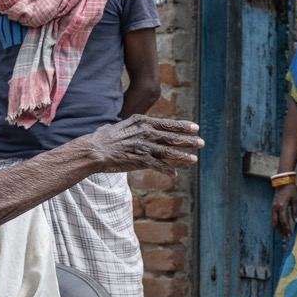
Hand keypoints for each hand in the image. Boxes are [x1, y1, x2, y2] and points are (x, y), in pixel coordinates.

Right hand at [82, 114, 203, 175]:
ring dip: (183, 156)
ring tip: (194, 159)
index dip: (183, 126)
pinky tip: (174, 174)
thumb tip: (139, 125)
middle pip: (172, 137)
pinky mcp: (140, 160)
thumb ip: (135, 126)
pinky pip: (158, 166)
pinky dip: (167, 170)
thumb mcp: (123, 125)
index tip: (195, 127)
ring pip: (169, 152)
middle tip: (201, 143)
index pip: (168, 124)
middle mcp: (146, 133)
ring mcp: (144, 147)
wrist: (95, 149)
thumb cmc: (105, 138)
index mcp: (143, 122)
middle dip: (189, 140)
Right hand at [271, 183, 296, 235]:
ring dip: (278, 228)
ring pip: (273, 221)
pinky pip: (273, 217)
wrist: (283, 181)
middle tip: (286, 236)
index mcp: (282, 206)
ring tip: (284, 232)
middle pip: (276, 223)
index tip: (290, 234)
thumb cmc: (291, 190)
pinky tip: (281, 225)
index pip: (283, 221)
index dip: (286, 229)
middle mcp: (275, 208)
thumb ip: (295, 211)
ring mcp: (273, 207)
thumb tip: (296, 222)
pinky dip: (277, 222)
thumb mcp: (295, 200)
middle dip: (281, 231)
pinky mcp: (273, 206)